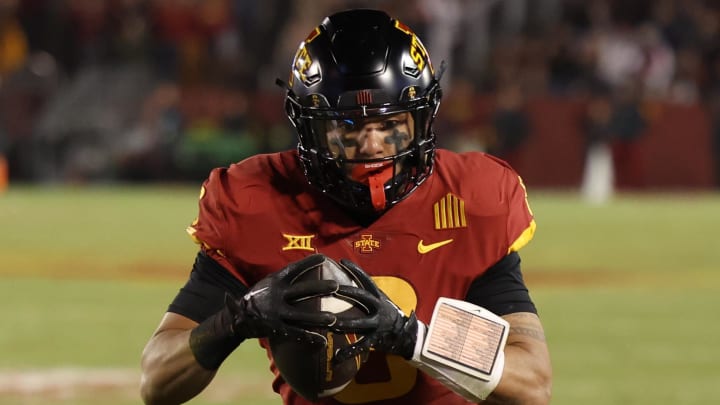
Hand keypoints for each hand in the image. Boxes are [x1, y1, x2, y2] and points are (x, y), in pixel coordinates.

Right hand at [228, 254, 342, 343]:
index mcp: (274, 282)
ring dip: (318, 317)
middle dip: (319, 288)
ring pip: (301, 315)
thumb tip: (305, 269)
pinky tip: (322, 340)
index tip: (323, 258)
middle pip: (301, 291)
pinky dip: (309, 337)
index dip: (308, 263)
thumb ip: (283, 280)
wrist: (236, 317)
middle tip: (336, 286)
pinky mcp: (276, 329)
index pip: (293, 269)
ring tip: (333, 319)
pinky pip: (296, 333)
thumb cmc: (256, 298)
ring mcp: (276, 314)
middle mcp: (276, 296)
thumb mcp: (266, 284)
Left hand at [331, 259, 420, 362]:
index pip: (367, 280)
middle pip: (362, 297)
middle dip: (347, 291)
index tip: (342, 261)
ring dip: (343, 322)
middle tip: (332, 287)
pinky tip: (337, 356)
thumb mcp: (382, 302)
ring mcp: (377, 324)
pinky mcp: (376, 340)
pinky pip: (361, 346)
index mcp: (380, 297)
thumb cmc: (390, 315)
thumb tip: (347, 283)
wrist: (408, 335)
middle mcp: (379, 308)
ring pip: (358, 322)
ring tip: (329, 322)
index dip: (355, 270)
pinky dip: (349, 351)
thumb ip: (367, 295)